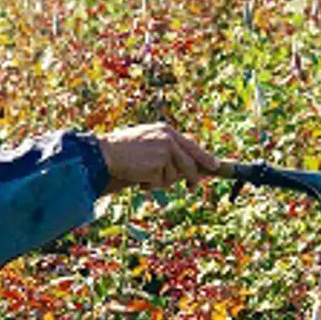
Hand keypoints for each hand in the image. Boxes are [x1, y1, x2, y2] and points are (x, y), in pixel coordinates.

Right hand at [97, 123, 219, 193]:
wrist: (105, 153)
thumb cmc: (121, 150)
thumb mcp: (146, 143)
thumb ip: (165, 150)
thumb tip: (183, 169)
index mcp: (166, 131)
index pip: (191, 145)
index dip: (204, 157)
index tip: (215, 165)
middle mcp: (168, 139)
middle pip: (189, 163)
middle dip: (193, 178)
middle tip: (193, 188)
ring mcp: (165, 151)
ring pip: (173, 176)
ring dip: (160, 182)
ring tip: (142, 175)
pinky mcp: (158, 165)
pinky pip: (160, 182)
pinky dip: (150, 185)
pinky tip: (138, 177)